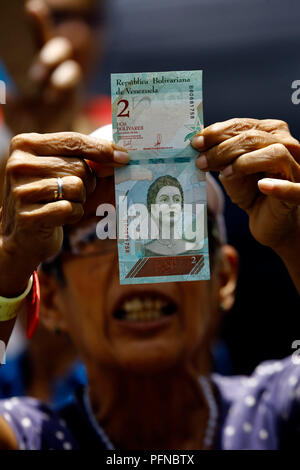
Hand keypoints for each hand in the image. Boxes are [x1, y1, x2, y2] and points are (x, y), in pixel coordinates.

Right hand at [0, 132, 127, 295]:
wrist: (22, 235)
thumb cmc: (48, 196)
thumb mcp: (60, 170)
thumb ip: (86, 159)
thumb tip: (119, 156)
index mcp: (25, 144)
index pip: (73, 141)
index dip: (102, 149)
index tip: (124, 157)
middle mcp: (18, 164)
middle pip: (79, 167)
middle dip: (87, 182)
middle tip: (74, 192)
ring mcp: (21, 190)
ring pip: (76, 187)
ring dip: (79, 200)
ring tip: (62, 203)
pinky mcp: (28, 215)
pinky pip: (70, 209)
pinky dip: (72, 216)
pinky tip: (58, 218)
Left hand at [3, 1, 81, 134]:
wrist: (49, 143)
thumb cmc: (31, 121)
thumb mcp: (16, 112)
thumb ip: (10, 102)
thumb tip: (4, 92)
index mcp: (41, 63)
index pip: (41, 37)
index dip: (39, 22)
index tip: (33, 9)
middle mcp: (57, 68)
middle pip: (59, 49)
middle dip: (50, 56)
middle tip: (36, 75)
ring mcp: (69, 83)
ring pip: (71, 70)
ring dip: (59, 79)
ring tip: (48, 95)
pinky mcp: (77, 98)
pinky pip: (74, 89)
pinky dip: (63, 93)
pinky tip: (52, 101)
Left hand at [191, 118, 299, 251]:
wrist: (270, 220)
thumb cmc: (252, 192)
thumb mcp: (231, 172)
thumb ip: (221, 158)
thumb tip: (200, 148)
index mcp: (270, 134)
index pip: (243, 125)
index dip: (218, 132)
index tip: (196, 142)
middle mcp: (287, 145)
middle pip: (254, 137)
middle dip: (223, 148)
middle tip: (201, 160)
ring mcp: (296, 169)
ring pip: (275, 152)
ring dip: (245, 162)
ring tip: (225, 173)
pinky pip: (295, 189)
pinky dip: (280, 187)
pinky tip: (262, 186)